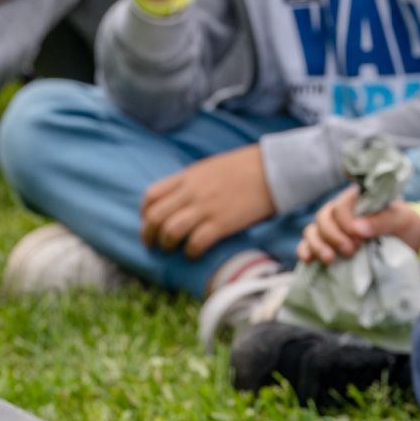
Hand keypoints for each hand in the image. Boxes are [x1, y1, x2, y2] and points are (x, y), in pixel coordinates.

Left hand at [140, 144, 274, 258]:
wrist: (274, 169)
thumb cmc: (245, 167)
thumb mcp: (211, 167)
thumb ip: (192, 181)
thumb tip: (179, 198)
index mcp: (188, 176)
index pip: (151, 196)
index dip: (144, 214)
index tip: (149, 224)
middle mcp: (192, 192)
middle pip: (155, 217)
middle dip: (148, 235)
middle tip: (153, 245)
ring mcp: (206, 208)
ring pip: (170, 231)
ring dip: (167, 245)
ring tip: (173, 249)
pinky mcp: (222, 223)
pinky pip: (196, 243)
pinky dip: (190, 252)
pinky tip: (194, 253)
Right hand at [296, 185, 419, 264]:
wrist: (408, 240)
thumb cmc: (403, 225)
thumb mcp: (399, 220)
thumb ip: (381, 221)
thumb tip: (357, 228)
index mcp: (356, 199)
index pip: (341, 206)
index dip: (346, 223)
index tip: (360, 239)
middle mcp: (340, 211)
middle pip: (323, 218)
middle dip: (333, 236)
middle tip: (350, 251)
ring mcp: (332, 228)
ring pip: (312, 230)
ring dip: (317, 245)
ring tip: (330, 260)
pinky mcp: (327, 245)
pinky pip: (307, 244)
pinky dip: (305, 250)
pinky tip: (308, 260)